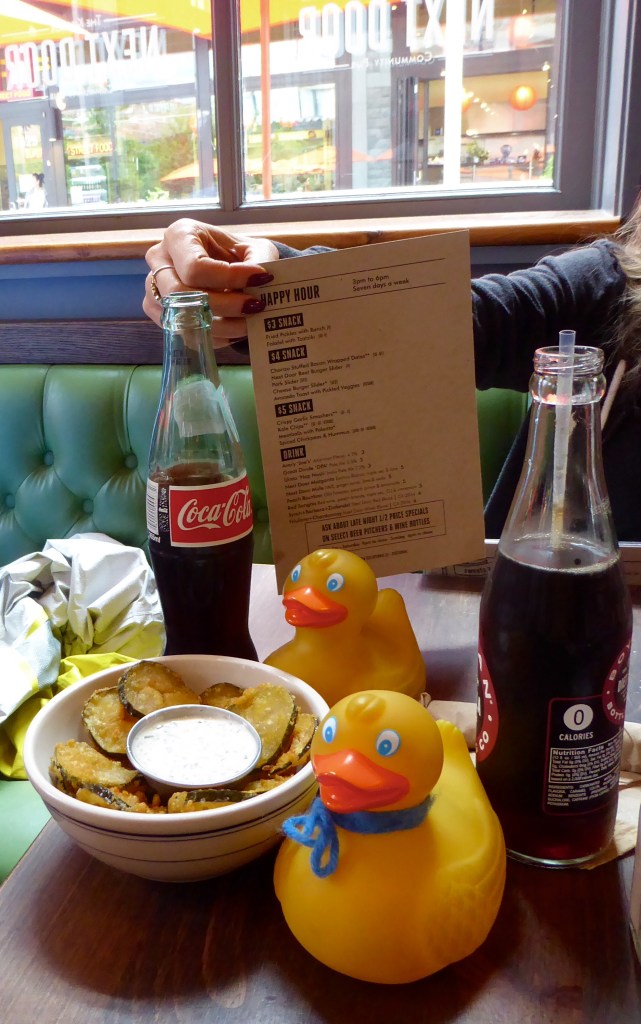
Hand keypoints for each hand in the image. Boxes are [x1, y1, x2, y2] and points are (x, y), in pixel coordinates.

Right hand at [143, 219, 278, 343]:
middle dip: (225, 306)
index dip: (229, 278)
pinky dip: (214, 336)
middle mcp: (160, 259)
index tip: (260, 279)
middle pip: (183, 294)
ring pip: (182, 317)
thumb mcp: (257, 250)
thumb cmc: (241, 256)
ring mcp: (154, 287)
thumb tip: (259, 282)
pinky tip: (233, 328)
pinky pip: (184, 333)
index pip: (196, 266)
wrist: (234, 271)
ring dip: (222, 325)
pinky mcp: (159, 313)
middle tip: (255, 307)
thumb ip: (259, 263)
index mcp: (181, 234)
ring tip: (249, 322)